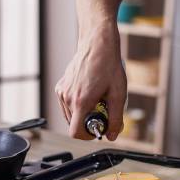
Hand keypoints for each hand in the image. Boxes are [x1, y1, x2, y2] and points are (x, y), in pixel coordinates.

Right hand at [55, 22, 126, 140]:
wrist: (97, 43)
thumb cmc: (108, 64)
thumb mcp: (119, 94)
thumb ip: (116, 118)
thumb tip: (112, 135)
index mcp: (80, 101)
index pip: (75, 133)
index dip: (87, 136)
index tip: (97, 130)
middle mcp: (67, 97)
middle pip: (74, 124)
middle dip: (88, 122)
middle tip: (102, 110)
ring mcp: (61, 91)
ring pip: (70, 115)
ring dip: (82, 113)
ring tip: (97, 99)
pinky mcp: (60, 86)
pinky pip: (67, 105)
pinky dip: (77, 104)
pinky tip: (89, 92)